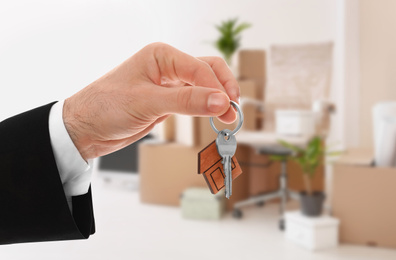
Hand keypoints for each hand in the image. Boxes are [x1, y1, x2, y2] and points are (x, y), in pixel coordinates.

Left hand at [63, 43, 239, 159]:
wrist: (86, 128)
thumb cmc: (105, 107)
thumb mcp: (147, 102)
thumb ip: (186, 101)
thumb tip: (219, 101)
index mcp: (160, 56)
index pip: (199, 67)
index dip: (216, 88)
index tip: (226, 107)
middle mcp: (167, 67)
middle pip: (207, 71)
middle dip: (222, 90)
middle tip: (231, 112)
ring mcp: (168, 85)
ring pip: (203, 86)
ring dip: (217, 99)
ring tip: (226, 117)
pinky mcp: (168, 102)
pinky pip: (194, 100)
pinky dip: (206, 108)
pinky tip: (213, 116)